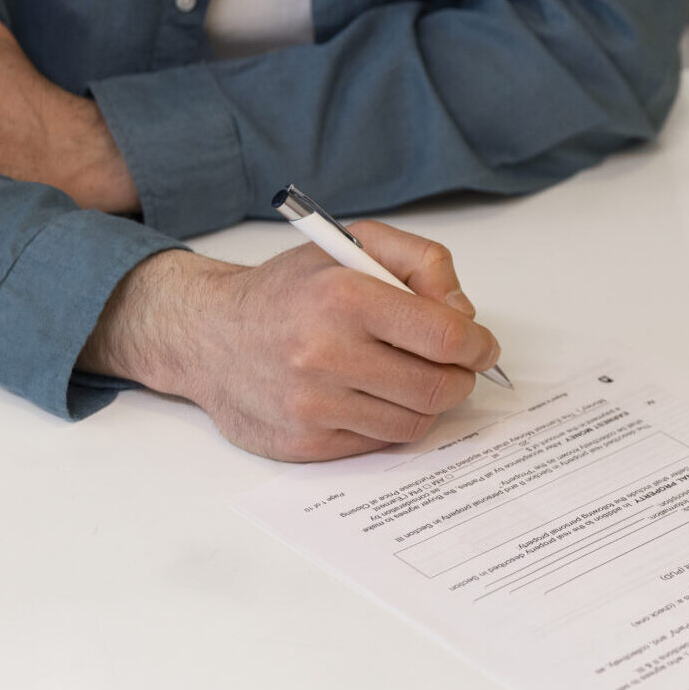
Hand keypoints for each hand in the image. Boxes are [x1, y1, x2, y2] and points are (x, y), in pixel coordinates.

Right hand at [80, 220, 499, 460]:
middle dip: (459, 379)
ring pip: (414, 422)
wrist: (207, 335)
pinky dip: (387, 421)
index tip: (481, 347)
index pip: (445, 337)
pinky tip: (368, 396)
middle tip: (453, 367)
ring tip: (407, 377)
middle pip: (437, 388)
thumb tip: (465, 313)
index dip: (478, 346)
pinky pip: (379, 442)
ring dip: (426, 403)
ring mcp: (313, 405)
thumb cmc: (287, 292)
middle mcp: (325, 354)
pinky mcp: (305, 443)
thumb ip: (422, 261)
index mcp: (344, 296)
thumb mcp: (352, 246)